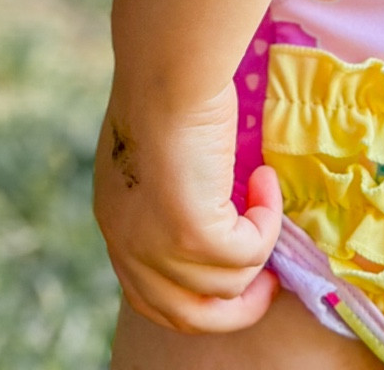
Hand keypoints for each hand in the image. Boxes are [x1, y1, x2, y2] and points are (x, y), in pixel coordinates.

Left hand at [94, 79, 283, 333]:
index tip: (236, 274)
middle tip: (268, 279)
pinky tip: (265, 179)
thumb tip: (213, 218)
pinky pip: (250, 253)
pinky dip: (267, 221)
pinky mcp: (193, 237)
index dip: (199, 295)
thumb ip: (167, 200)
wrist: (166, 67)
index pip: (151, 296)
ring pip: (229, 284)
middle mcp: (129, 246)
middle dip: (237, 306)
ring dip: (259, 245)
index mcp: (116, 225)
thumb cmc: (162, 90)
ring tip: (264, 191)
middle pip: (188, 316)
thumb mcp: (154, 159)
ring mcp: (160, 247)